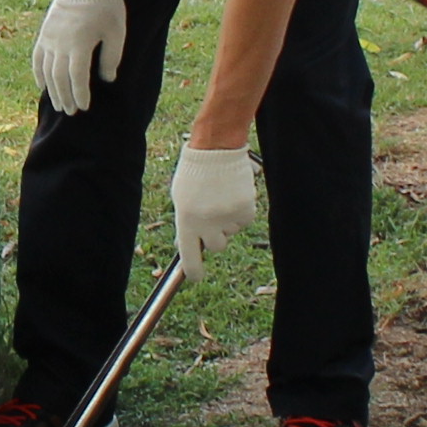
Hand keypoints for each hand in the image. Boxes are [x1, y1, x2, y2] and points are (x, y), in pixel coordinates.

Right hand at [30, 0, 127, 113]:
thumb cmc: (105, 5)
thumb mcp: (117, 31)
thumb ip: (111, 57)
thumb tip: (107, 79)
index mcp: (80, 44)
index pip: (78, 77)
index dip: (80, 94)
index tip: (84, 107)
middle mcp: (61, 44)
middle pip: (59, 78)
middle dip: (65, 97)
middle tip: (71, 112)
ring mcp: (49, 39)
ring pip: (47, 71)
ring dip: (52, 90)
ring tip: (58, 104)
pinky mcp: (44, 34)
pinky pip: (37, 58)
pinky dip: (38, 74)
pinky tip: (42, 86)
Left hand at [169, 140, 258, 267]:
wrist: (217, 150)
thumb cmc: (194, 174)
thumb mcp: (181, 200)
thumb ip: (185, 224)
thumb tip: (186, 247)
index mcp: (186, 221)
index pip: (190, 257)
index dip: (194, 271)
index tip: (196, 277)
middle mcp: (208, 223)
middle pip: (216, 246)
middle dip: (214, 236)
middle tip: (211, 217)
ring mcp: (228, 218)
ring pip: (231, 232)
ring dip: (226, 220)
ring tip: (220, 196)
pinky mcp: (246, 210)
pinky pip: (244, 221)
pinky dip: (239, 212)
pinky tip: (233, 194)